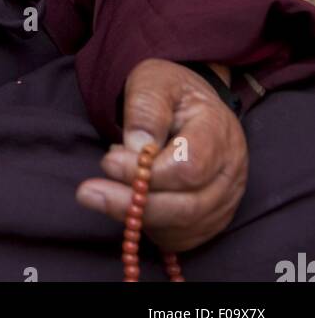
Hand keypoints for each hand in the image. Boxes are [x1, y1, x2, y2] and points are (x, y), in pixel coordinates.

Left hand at [75, 58, 247, 251]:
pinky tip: (125, 202)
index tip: (108, 161)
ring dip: (135, 216)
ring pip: (181, 227)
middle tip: (88, 192)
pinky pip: (179, 237)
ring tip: (99, 192)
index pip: (188, 166)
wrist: (189, 106)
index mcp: (219, 131)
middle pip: (187, 206)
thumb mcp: (154, 81)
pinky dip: (148, 226)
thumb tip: (136, 149)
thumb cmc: (170, 92)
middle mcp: (229, 172)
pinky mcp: (211, 219)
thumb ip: (146, 108)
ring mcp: (224, 200)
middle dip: (134, 203)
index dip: (146, 172)